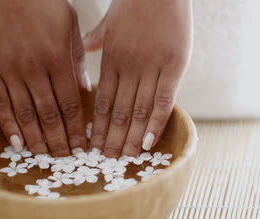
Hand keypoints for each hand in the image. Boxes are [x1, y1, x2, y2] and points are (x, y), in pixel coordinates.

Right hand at [0, 0, 90, 155]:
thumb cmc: (44, 4)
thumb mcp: (69, 27)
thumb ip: (77, 60)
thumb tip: (85, 91)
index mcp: (58, 59)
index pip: (71, 104)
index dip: (77, 129)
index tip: (83, 147)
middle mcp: (34, 68)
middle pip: (49, 114)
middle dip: (59, 140)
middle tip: (66, 159)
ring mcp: (9, 69)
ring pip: (25, 113)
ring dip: (36, 139)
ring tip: (44, 156)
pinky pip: (0, 103)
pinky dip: (9, 125)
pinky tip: (17, 143)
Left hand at [83, 0, 192, 156]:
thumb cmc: (134, 4)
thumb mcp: (109, 22)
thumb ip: (96, 40)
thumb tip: (85, 48)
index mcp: (111, 59)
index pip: (103, 102)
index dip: (99, 127)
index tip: (95, 147)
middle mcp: (129, 67)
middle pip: (119, 112)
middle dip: (113, 139)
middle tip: (108, 162)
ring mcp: (151, 67)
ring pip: (139, 111)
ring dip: (133, 138)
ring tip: (127, 159)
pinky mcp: (174, 66)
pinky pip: (164, 100)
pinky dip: (156, 124)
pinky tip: (150, 143)